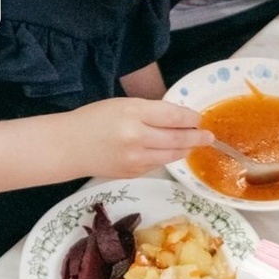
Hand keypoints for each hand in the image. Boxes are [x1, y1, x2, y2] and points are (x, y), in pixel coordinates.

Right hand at [64, 97, 211, 177]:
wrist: (68, 147)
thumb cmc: (93, 120)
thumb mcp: (121, 105)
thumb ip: (149, 111)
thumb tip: (178, 119)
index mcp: (133, 113)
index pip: (172, 116)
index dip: (190, 118)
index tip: (199, 118)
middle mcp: (137, 137)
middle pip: (177, 138)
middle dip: (197, 137)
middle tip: (209, 136)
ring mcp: (136, 158)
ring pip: (171, 154)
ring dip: (186, 149)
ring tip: (196, 144)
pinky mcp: (134, 173)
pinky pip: (158, 164)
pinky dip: (168, 157)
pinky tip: (173, 152)